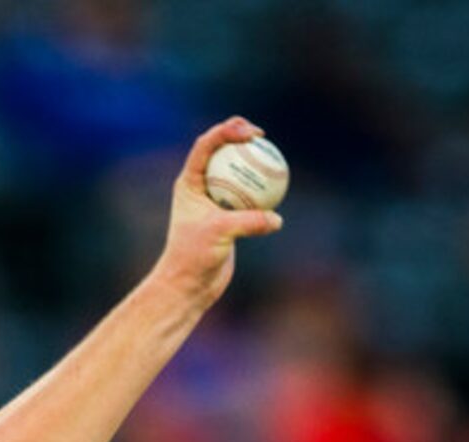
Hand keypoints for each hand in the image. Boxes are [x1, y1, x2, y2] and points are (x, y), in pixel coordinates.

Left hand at [152, 118, 283, 309]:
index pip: (206, 146)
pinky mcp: (229, 215)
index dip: (226, 131)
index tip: (248, 132)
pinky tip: (280, 185)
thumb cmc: (194, 256)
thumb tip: (277, 220)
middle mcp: (200, 187)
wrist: (190, 284)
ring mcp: (215, 200)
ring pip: (236, 172)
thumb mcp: (220, 234)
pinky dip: (262, 188)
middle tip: (261, 135)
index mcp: (189, 182)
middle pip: (221, 151)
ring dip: (252, 162)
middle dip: (239, 136)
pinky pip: (249, 195)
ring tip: (273, 154)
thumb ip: (249, 222)